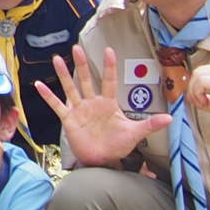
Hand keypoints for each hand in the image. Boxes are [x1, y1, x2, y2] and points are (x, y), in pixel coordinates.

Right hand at [35, 46, 172, 168]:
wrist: (103, 161)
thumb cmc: (118, 146)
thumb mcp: (135, 134)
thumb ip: (150, 124)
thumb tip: (171, 118)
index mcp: (108, 104)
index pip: (109, 81)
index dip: (109, 67)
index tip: (109, 50)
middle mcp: (92, 103)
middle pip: (87, 79)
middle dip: (82, 64)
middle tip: (77, 48)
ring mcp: (79, 110)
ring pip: (70, 87)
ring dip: (64, 74)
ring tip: (56, 59)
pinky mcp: (69, 119)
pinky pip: (57, 105)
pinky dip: (48, 96)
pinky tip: (38, 85)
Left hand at [181, 61, 209, 146]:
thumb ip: (208, 96)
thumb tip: (190, 94)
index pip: (203, 71)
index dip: (195, 86)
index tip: (198, 100)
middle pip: (199, 71)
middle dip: (192, 89)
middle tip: (199, 103)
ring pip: (198, 75)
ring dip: (194, 92)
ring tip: (203, 104)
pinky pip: (201, 82)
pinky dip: (197, 94)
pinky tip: (205, 104)